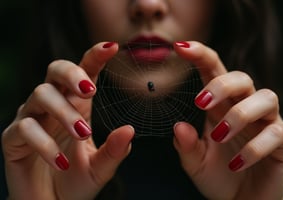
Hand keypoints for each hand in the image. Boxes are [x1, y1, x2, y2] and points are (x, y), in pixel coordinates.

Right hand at [2, 42, 133, 199]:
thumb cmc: (76, 182)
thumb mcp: (101, 168)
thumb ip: (115, 151)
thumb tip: (130, 130)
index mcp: (77, 106)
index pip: (84, 73)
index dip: (95, 57)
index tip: (113, 47)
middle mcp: (54, 106)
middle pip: (55, 70)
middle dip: (71, 73)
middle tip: (90, 90)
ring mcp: (32, 119)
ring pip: (40, 95)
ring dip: (63, 112)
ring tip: (83, 133)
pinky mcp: (14, 139)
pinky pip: (25, 129)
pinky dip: (45, 144)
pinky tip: (62, 163)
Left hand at [173, 41, 282, 199]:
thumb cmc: (218, 176)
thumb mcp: (195, 163)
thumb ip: (186, 146)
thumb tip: (179, 127)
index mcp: (220, 107)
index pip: (213, 72)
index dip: (200, 55)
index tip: (179, 47)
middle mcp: (244, 109)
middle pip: (242, 78)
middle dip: (222, 84)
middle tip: (201, 103)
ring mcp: (266, 123)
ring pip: (266, 98)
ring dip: (240, 114)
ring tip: (220, 136)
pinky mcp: (282, 143)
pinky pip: (277, 134)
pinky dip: (255, 148)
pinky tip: (237, 163)